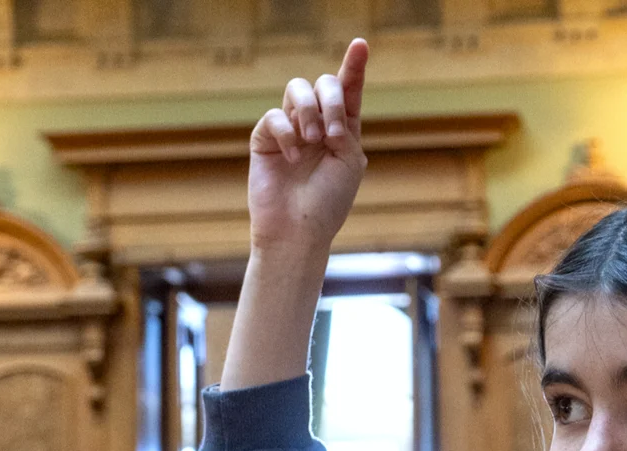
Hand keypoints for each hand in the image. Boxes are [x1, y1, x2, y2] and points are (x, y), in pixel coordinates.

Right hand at [248, 38, 368, 250]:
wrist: (299, 230)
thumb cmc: (329, 202)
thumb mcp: (350, 161)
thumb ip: (345, 127)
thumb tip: (326, 108)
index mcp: (343, 130)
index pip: (349, 91)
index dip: (354, 67)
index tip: (362, 44)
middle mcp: (317, 125)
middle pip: (323, 83)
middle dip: (332, 100)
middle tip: (334, 134)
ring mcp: (290, 129)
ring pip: (296, 88)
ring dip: (310, 111)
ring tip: (314, 141)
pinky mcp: (265, 138)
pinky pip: (274, 116)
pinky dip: (286, 133)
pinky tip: (292, 157)